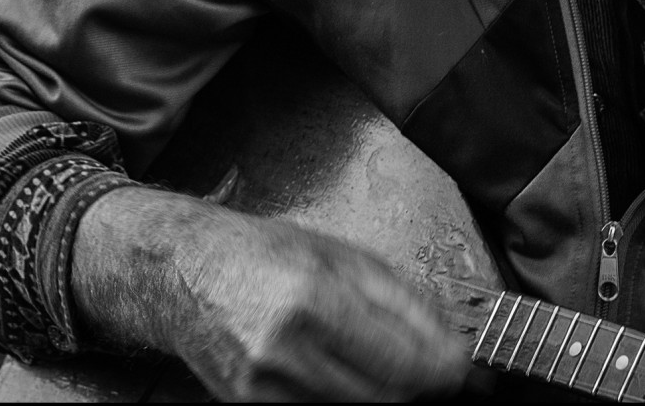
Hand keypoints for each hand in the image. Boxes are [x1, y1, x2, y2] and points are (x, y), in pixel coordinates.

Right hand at [71, 187, 470, 401]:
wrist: (182, 273)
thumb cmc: (258, 254)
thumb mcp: (338, 253)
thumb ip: (403, 299)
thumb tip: (456, 343)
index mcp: (313, 298)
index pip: (410, 363)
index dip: (449, 370)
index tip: (463, 366)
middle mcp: (286, 349)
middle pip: (390, 397)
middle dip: (416, 382)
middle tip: (425, 365)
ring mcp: (265, 388)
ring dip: (381, 392)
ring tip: (374, 361)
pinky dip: (343, 399)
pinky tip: (340, 374)